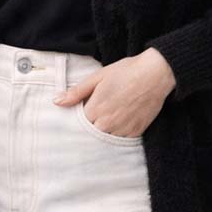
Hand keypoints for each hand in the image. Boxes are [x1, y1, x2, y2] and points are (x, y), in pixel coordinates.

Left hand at [52, 48, 175, 136]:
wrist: (156, 74)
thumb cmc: (126, 72)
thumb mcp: (98, 77)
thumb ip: (76, 92)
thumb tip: (56, 102)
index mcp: (95, 110)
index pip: (78, 123)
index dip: (79, 117)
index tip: (84, 110)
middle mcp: (107, 123)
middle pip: (91, 133)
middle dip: (90, 126)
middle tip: (98, 113)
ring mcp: (123, 129)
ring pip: (106, 138)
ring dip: (104, 131)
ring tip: (110, 116)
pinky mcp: (136, 132)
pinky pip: (121, 140)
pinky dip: (118, 134)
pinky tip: (121, 121)